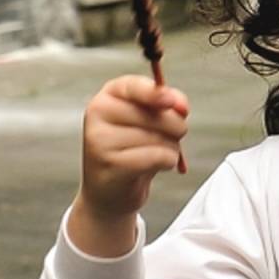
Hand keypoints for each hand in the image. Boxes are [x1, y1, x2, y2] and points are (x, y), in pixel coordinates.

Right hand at [69, 76, 190, 257]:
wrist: (109, 192)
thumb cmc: (133, 150)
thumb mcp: (149, 121)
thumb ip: (166, 105)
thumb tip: (180, 106)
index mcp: (108, 96)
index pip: (134, 86)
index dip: (158, 93)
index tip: (177, 104)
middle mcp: (99, 113)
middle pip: (157, 114)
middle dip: (176, 128)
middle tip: (166, 138)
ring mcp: (101, 139)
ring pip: (161, 137)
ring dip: (171, 148)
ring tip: (153, 155)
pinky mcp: (111, 164)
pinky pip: (159, 157)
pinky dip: (167, 162)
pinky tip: (153, 167)